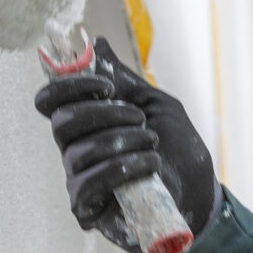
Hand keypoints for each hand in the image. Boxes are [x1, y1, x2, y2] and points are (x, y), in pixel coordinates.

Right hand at [34, 37, 216, 252]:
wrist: (201, 192)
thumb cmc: (179, 150)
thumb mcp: (158, 106)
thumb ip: (126, 81)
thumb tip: (96, 43)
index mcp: (86, 123)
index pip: (50, 101)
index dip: (69, 87)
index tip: (108, 88)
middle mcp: (75, 149)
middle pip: (61, 123)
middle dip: (104, 115)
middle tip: (140, 119)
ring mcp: (79, 180)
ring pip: (79, 153)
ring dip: (123, 143)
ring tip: (154, 145)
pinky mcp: (87, 209)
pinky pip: (87, 185)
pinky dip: (121, 169)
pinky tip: (150, 165)